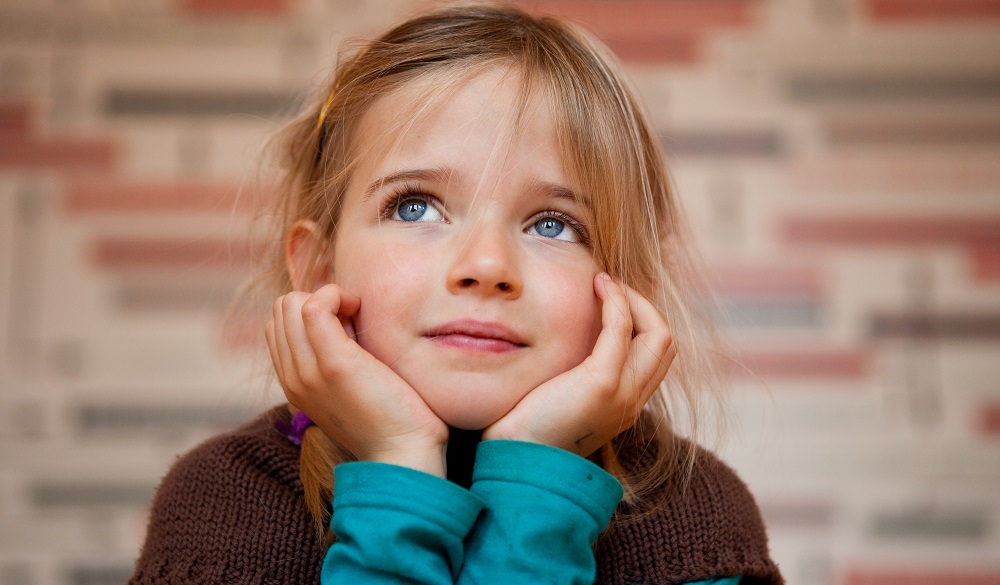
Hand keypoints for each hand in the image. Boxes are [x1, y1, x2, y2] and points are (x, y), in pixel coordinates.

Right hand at [265, 284, 448, 475]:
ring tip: (358, 321)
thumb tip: (344, 317)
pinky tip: (359, 311)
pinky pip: (313, 305)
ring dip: (328, 298)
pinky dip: (336, 295)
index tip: (348, 327)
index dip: (311, 312)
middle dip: (318, 301)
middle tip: (355, 322)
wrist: (403, 453)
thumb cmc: (390, 415)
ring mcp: (308, 371)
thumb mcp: (350, 385)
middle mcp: (292, 377)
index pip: (278, 324)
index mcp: (294, 383)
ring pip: (290, 303)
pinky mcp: (333, 363)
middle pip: (281, 308)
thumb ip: (336, 356)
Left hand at [482, 274, 673, 456]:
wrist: (516, 458)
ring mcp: (623, 394)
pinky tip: (597, 286)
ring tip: (605, 283)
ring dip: (632, 299)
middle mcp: (633, 401)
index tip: (612, 300)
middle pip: (666, 342)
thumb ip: (574, 373)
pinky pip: (622, 329)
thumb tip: (568, 340)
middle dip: (643, 306)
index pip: (657, 355)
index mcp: (625, 405)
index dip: (643, 321)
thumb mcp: (560, 396)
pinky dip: (615, 301)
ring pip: (657, 332)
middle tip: (611, 287)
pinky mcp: (603, 384)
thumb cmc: (526, 427)